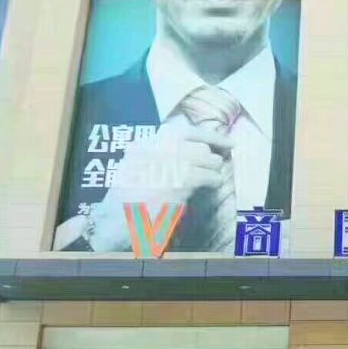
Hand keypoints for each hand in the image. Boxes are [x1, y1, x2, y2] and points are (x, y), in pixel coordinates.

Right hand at [86, 117, 232, 251]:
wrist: (119, 218)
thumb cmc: (128, 197)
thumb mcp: (136, 164)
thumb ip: (159, 152)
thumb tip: (198, 148)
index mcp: (147, 143)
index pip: (185, 130)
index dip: (211, 136)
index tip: (227, 141)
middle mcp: (159, 147)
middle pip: (199, 146)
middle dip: (210, 157)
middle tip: (216, 165)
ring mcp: (170, 163)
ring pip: (207, 159)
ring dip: (213, 170)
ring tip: (211, 178)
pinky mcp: (181, 181)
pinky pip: (209, 176)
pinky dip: (214, 181)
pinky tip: (211, 186)